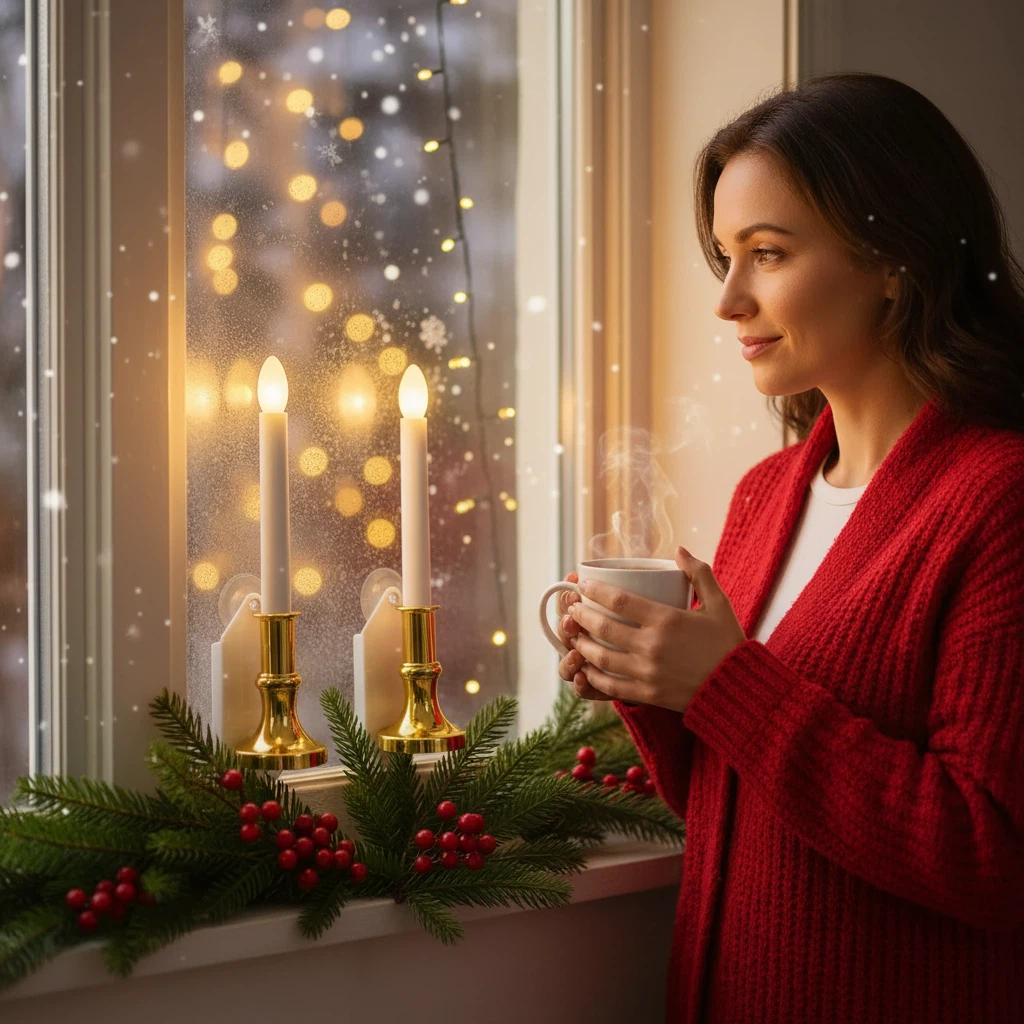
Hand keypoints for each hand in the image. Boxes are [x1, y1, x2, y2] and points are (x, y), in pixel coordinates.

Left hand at [566, 546, 746, 713]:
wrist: (739, 689)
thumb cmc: (728, 643)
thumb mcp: (719, 603)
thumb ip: (699, 573)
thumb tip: (679, 550)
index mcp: (667, 619)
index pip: (619, 600)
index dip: (595, 591)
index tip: (582, 585)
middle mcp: (653, 646)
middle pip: (604, 628)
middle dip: (581, 616)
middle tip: (572, 608)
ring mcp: (648, 673)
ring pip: (602, 658)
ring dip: (582, 645)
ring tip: (573, 635)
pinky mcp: (648, 695)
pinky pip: (611, 686)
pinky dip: (594, 677)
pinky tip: (586, 668)